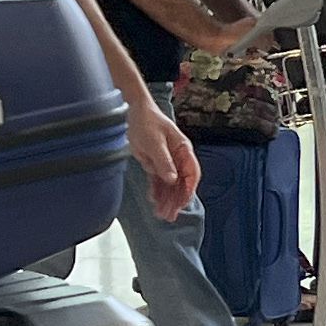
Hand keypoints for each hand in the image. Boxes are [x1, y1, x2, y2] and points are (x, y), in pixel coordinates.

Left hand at [134, 106, 199, 220]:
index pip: (192, 174)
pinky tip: (154, 201)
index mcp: (183, 150)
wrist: (133, 111)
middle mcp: (177, 158)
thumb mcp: (155, 142)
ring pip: (169, 185)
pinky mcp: (155, 164)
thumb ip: (164, 161)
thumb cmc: (147, 121)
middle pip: (181, 183)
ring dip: (166, 199)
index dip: (188, 189)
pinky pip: (158, 181)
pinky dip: (156, 191)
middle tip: (168, 215)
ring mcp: (166, 162)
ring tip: (160, 214)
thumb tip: (172, 179)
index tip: (181, 203)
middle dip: (175, 200)